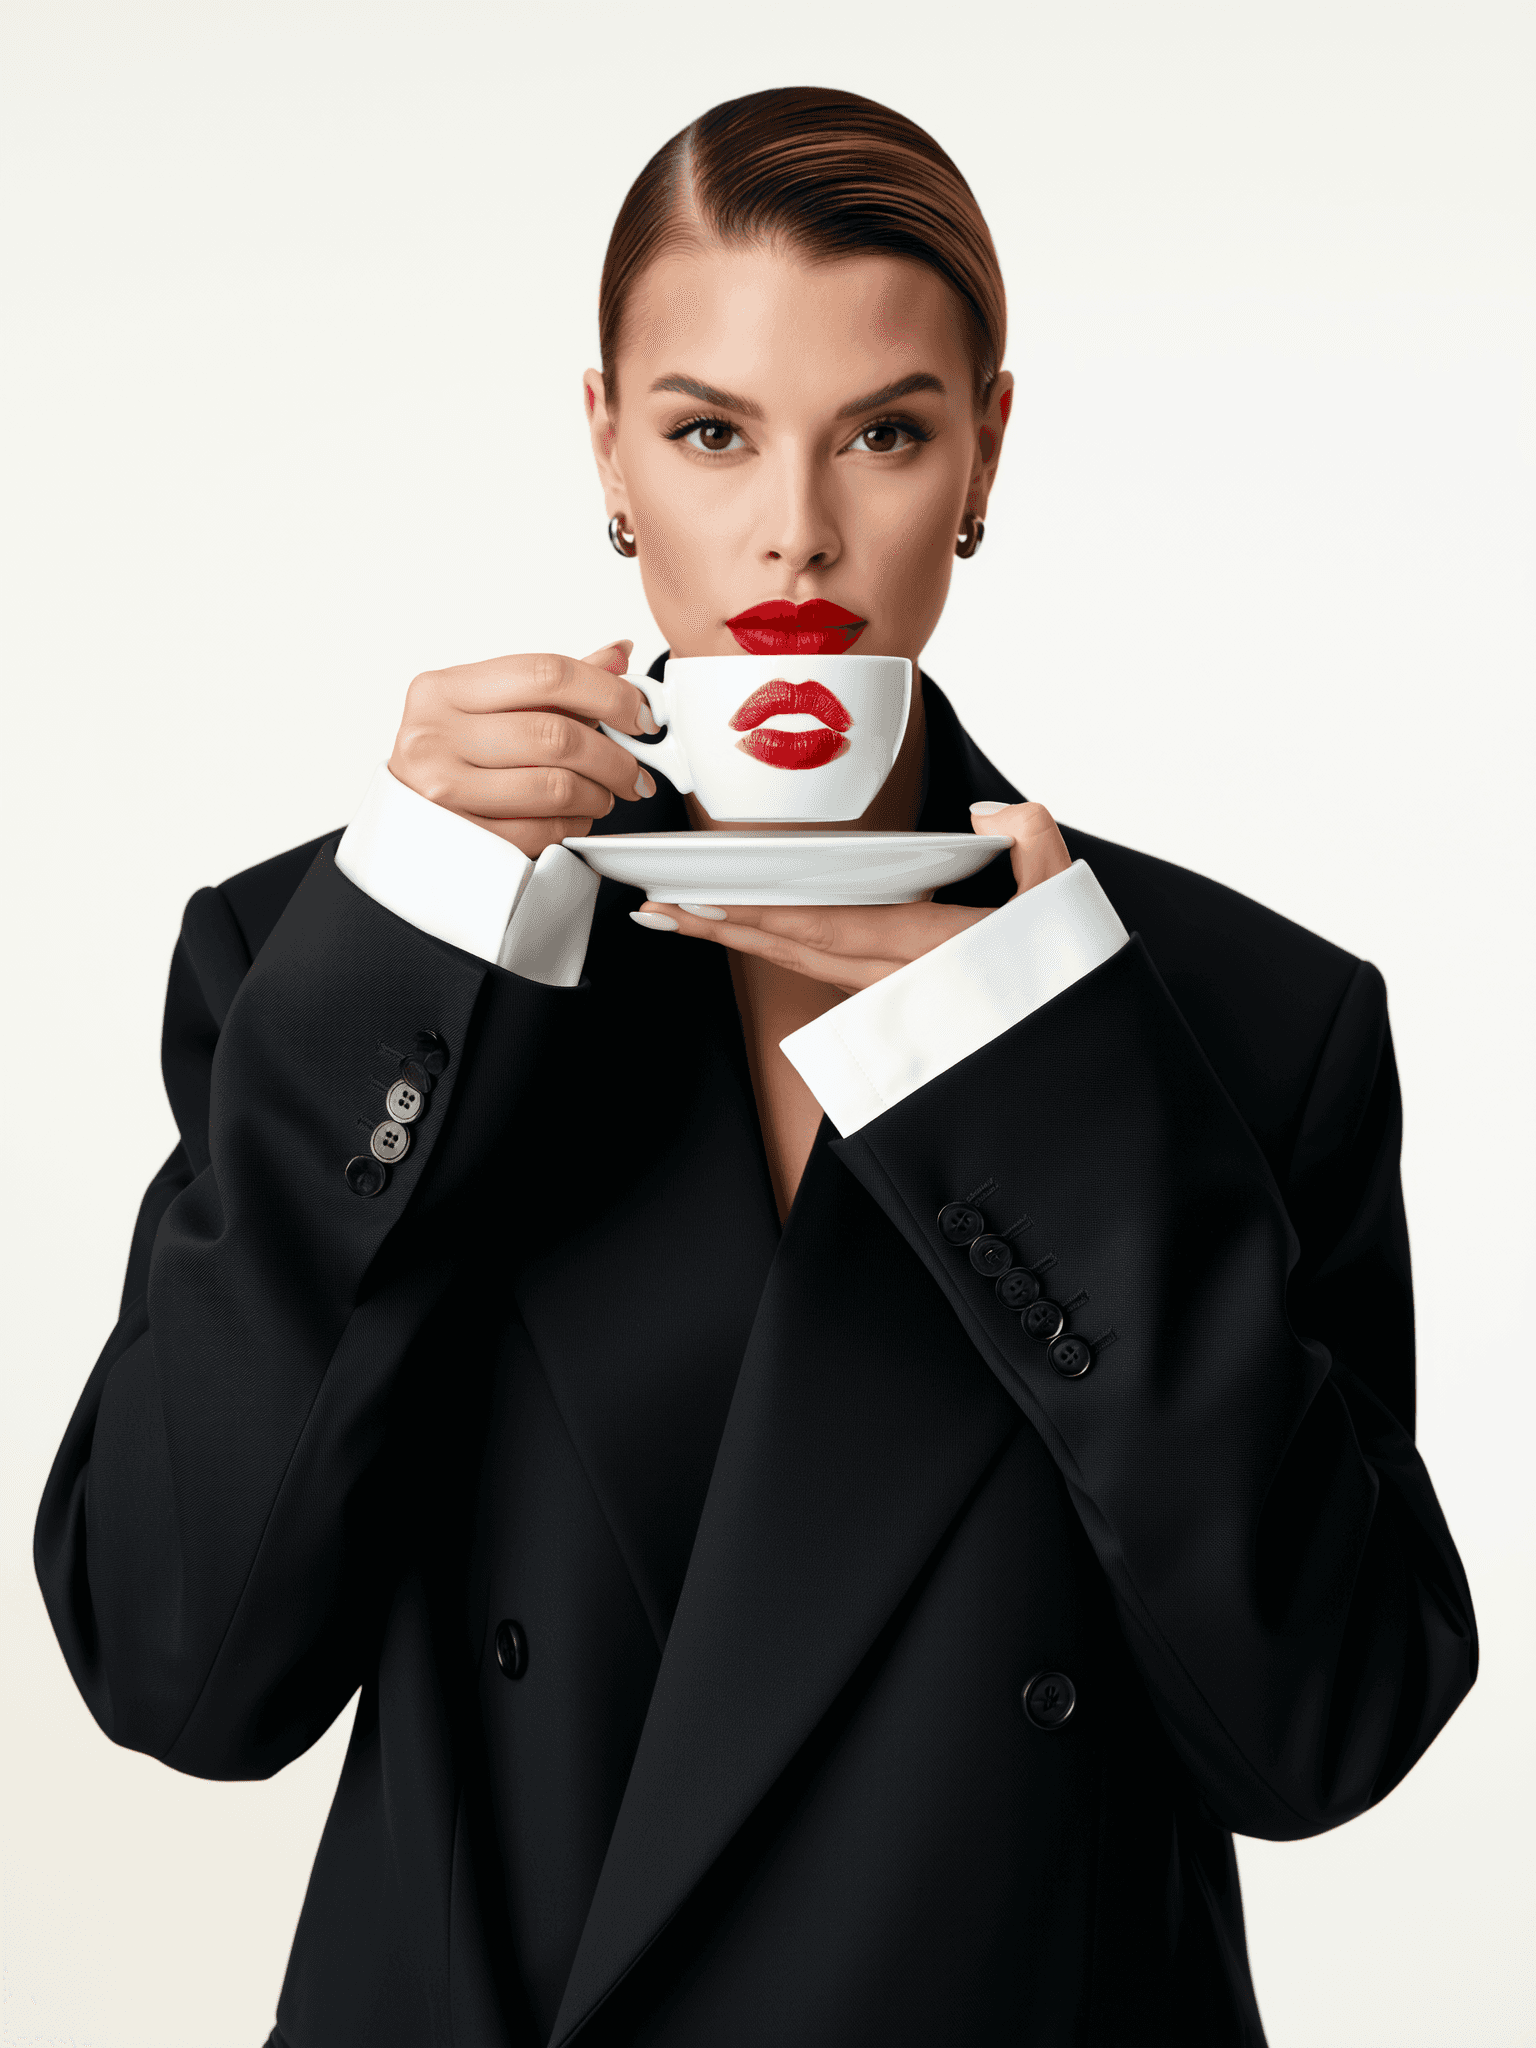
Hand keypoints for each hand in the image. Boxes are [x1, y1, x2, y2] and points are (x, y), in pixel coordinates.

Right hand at [388, 639, 661, 860]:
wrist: (404, 827)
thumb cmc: (451, 758)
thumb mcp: (490, 709)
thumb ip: (551, 684)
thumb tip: (617, 656)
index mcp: (445, 689)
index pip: (546, 673)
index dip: (608, 694)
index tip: (639, 717)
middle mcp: (434, 734)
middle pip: (555, 735)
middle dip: (614, 758)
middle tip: (634, 772)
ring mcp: (442, 789)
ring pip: (554, 787)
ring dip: (597, 796)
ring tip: (603, 795)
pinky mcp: (460, 840)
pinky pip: (540, 831)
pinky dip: (572, 826)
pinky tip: (575, 818)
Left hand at [634, 800, 1071, 992]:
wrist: (1078, 1062)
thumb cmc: (1068, 979)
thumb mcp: (1065, 899)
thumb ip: (1030, 840)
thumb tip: (986, 813)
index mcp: (935, 954)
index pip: (831, 928)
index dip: (762, 916)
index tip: (705, 900)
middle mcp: (903, 985)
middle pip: (796, 953)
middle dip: (724, 931)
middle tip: (657, 910)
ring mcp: (896, 1002)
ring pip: (804, 967)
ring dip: (742, 942)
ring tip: (681, 919)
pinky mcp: (897, 1006)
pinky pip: (825, 975)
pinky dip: (782, 952)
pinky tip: (752, 933)